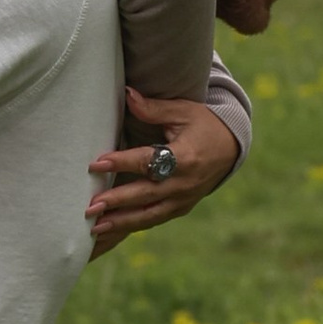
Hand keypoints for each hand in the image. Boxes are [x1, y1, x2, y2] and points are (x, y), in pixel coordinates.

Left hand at [86, 89, 240, 242]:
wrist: (231, 149)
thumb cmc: (203, 125)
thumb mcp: (183, 111)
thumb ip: (153, 108)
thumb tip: (128, 94)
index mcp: (185, 157)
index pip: (148, 161)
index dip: (121, 162)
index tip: (96, 164)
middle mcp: (184, 183)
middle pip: (146, 194)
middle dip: (117, 201)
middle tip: (90, 206)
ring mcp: (183, 199)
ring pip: (149, 215)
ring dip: (121, 222)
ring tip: (94, 227)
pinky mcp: (181, 208)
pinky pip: (154, 220)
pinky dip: (132, 225)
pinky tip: (110, 229)